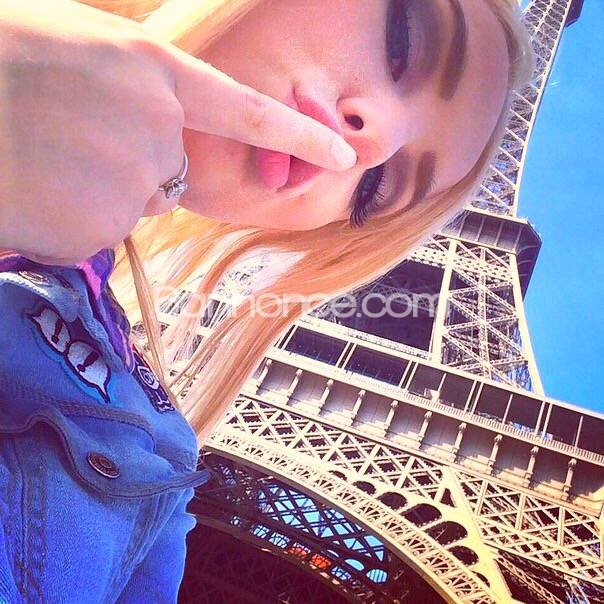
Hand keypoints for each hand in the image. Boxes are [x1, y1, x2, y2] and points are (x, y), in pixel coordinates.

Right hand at [0, 0, 356, 264]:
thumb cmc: (4, 59)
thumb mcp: (80, 43)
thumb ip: (135, 81)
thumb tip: (166, 114)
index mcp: (155, 75)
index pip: (247, 113)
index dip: (297, 135)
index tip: (343, 155)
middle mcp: (158, 130)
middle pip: (169, 171)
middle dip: (132, 165)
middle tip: (68, 138)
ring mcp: (131, 183)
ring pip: (133, 203)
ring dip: (96, 190)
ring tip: (43, 159)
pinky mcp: (99, 228)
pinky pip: (99, 230)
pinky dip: (71, 219)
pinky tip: (37, 190)